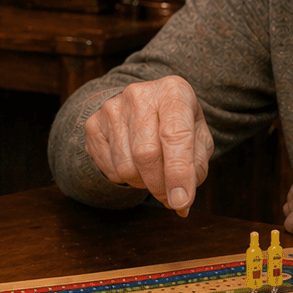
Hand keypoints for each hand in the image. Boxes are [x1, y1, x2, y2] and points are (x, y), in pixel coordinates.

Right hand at [83, 75, 213, 216]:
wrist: (145, 105)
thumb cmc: (177, 123)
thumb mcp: (198, 137)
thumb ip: (196, 166)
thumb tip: (180, 201)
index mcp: (173, 92)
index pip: (175, 136)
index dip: (178, 173)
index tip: (181, 201)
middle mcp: (139, 94)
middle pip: (146, 154)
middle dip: (160, 185)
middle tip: (171, 198)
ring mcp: (112, 108)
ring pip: (126, 167)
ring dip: (143, 183)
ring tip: (153, 173)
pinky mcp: (94, 124)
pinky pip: (110, 169)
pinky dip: (126, 179)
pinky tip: (136, 164)